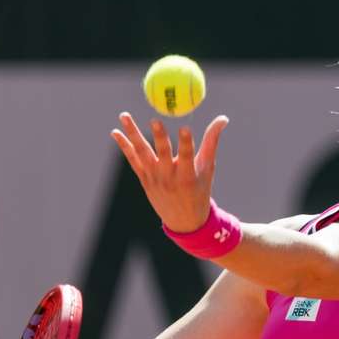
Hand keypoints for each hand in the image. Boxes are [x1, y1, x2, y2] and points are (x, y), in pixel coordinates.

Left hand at [110, 113, 228, 232]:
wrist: (184, 222)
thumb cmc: (199, 190)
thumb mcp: (208, 169)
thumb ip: (212, 142)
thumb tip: (223, 118)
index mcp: (188, 178)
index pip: (187, 158)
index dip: (186, 143)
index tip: (185, 128)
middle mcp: (169, 178)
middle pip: (162, 155)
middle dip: (159, 138)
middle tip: (155, 120)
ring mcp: (154, 179)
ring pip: (142, 154)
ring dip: (132, 134)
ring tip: (124, 115)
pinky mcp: (144, 179)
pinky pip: (133, 160)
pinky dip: (124, 146)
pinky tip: (115, 132)